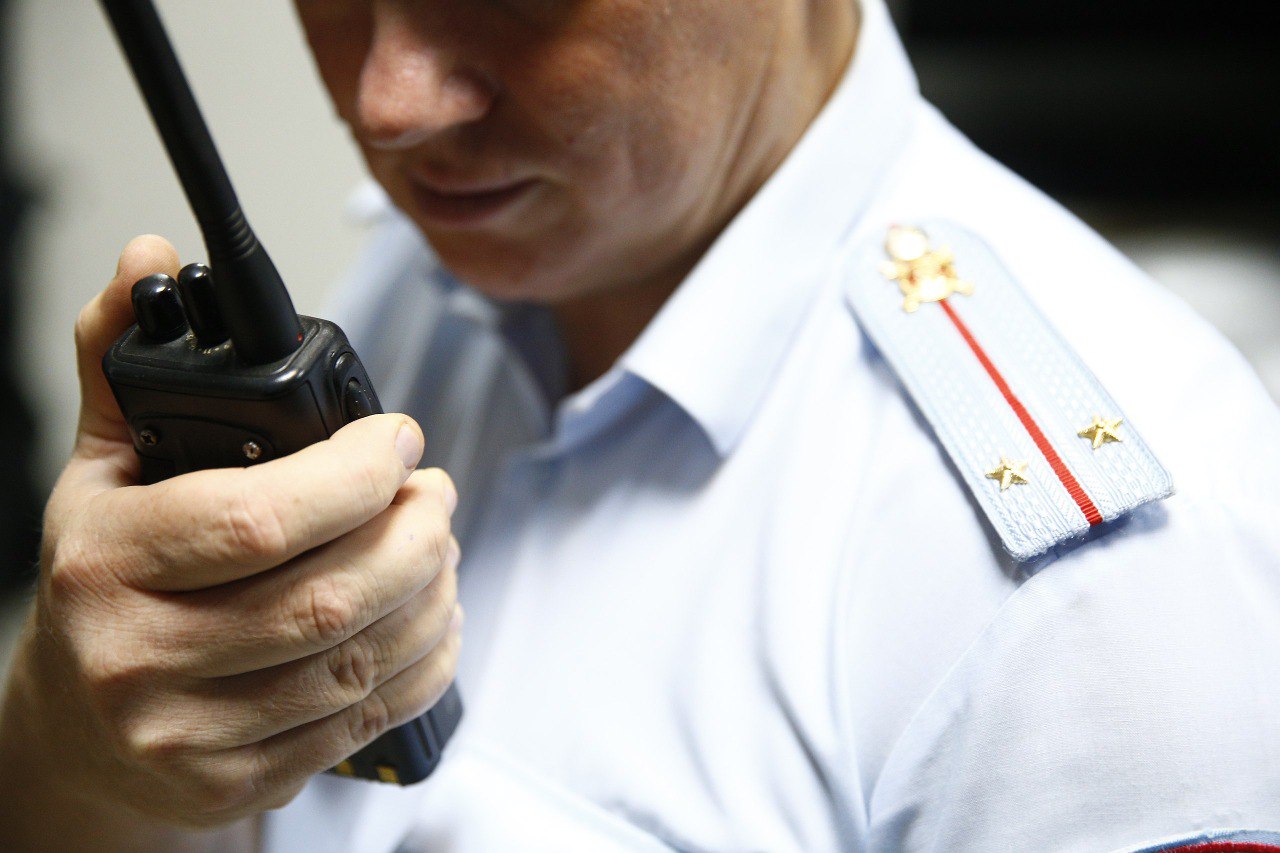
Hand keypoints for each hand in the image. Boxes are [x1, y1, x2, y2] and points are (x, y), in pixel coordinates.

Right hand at [0, 236, 460, 834]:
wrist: (76, 727)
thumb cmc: (104, 584)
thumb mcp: (99, 470)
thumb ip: (126, 363)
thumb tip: (147, 259)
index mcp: (107, 564)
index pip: (258, 519)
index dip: (354, 474)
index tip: (398, 439)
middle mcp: (140, 659)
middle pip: (328, 599)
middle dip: (415, 533)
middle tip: (436, 492)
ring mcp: (190, 734)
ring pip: (357, 661)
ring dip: (431, 592)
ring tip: (441, 545)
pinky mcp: (237, 781)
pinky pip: (363, 719)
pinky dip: (425, 662)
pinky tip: (436, 617)